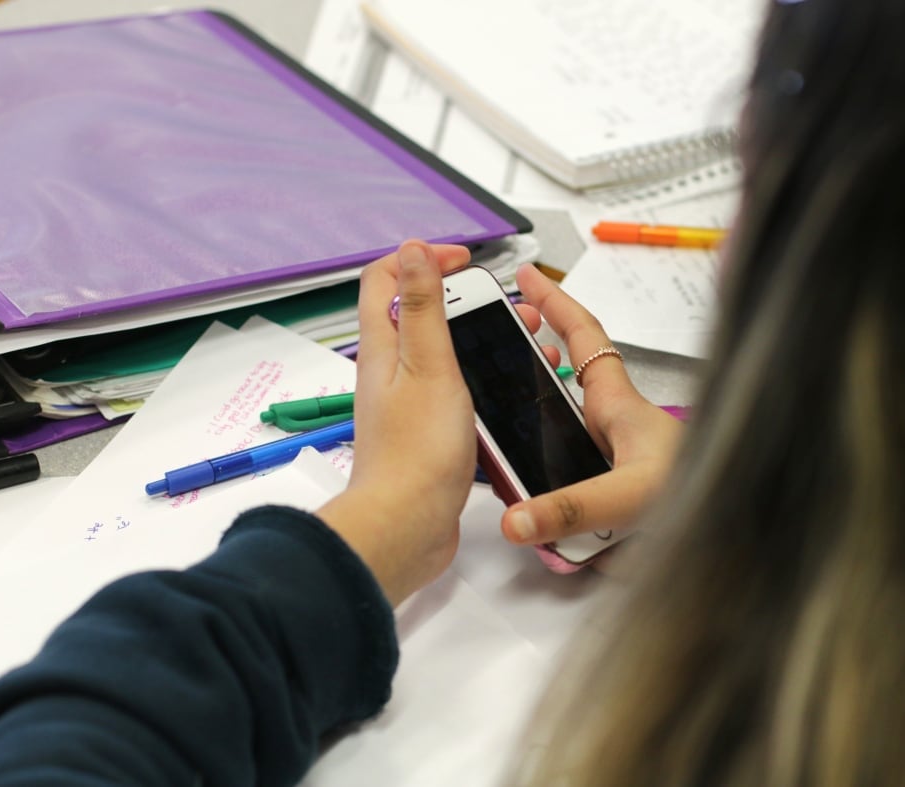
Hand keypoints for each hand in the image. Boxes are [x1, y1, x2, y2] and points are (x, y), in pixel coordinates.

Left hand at [315, 240, 472, 604]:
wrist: (407, 526)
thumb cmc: (416, 454)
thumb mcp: (428, 365)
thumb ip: (424, 306)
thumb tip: (412, 249)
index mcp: (384, 348)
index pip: (386, 279)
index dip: (422, 258)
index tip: (463, 259)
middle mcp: (390, 372)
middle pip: (420, 315)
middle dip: (465, 299)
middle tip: (505, 305)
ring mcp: (407, 404)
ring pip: (442, 354)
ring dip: (479, 340)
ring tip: (521, 344)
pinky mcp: (425, 434)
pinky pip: (453, 391)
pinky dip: (481, 380)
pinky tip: (507, 390)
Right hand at [499, 264, 683, 552]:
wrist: (745, 524)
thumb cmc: (703, 494)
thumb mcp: (629, 498)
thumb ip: (570, 510)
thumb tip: (515, 519)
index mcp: (616, 405)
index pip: (581, 337)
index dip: (553, 303)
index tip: (525, 276)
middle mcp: (612, 425)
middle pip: (561, 380)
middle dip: (528, 362)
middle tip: (492, 351)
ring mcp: (613, 458)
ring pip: (562, 431)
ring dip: (533, 426)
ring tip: (501, 431)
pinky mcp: (615, 493)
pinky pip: (570, 481)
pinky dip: (548, 481)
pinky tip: (534, 505)